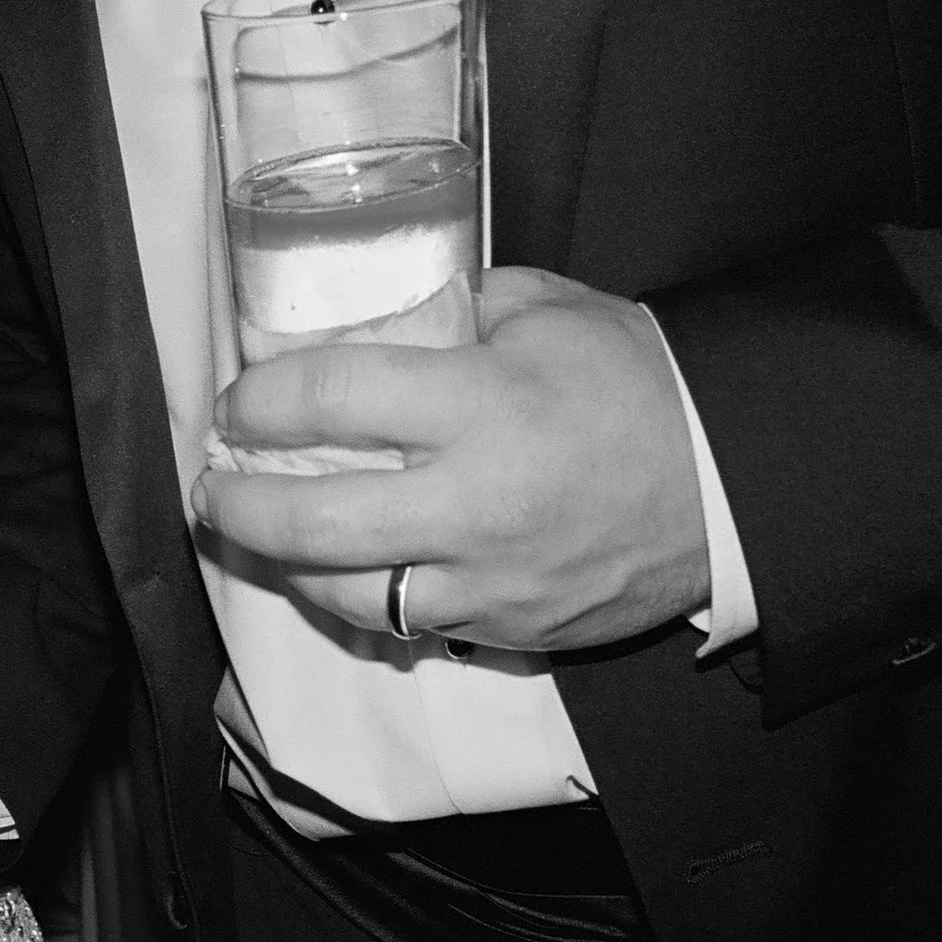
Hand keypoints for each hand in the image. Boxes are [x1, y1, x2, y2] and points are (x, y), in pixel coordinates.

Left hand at [193, 267, 710, 650]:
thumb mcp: (541, 311)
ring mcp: (490, 581)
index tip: (236, 402)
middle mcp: (476, 504)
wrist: (731, 480)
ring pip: (345, 594)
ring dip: (285, 565)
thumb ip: (447, 314)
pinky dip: (358, 598)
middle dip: (238, 505)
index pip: (330, 402)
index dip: (260, 402)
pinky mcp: (507, 630)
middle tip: (210, 485)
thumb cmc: (633, 382)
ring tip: (256, 533)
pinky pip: (405, 624)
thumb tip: (361, 325)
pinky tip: (336, 569)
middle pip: (313, 522)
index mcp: (483, 406)